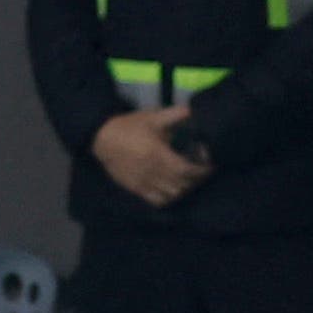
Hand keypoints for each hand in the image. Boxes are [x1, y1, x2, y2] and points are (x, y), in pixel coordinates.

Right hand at [91, 107, 213, 209]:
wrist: (101, 138)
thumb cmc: (128, 126)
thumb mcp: (152, 117)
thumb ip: (175, 114)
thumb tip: (194, 111)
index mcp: (159, 155)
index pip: (187, 170)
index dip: (202, 170)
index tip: (210, 165)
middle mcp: (154, 173)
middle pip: (183, 185)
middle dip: (196, 180)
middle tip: (202, 171)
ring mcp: (144, 183)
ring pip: (172, 195)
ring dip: (184, 189)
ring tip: (188, 180)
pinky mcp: (136, 189)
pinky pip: (158, 201)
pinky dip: (169, 198)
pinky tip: (172, 190)